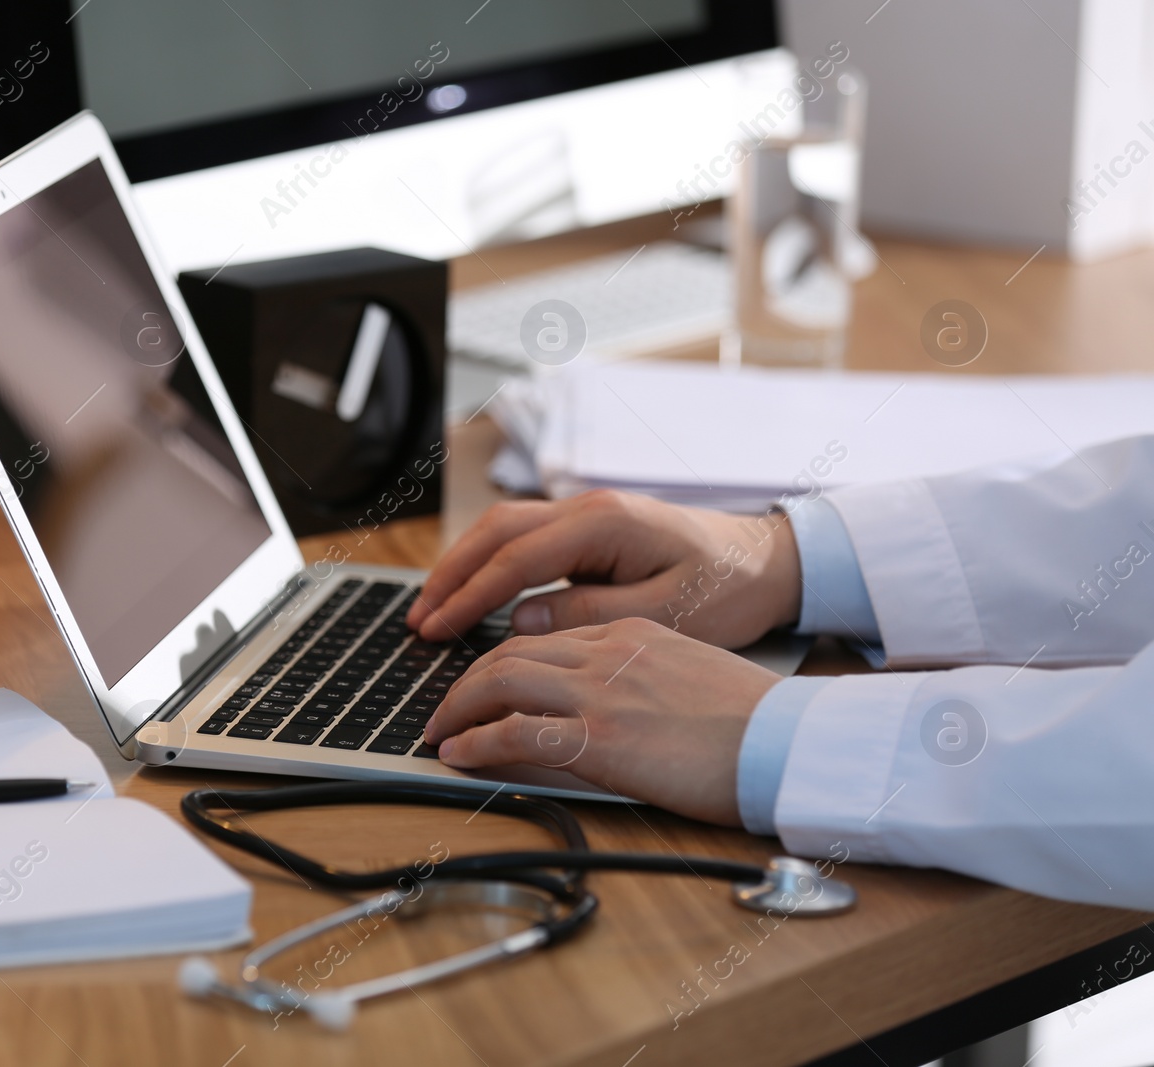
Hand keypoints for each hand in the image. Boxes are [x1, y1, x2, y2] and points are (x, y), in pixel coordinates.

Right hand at [406, 490, 800, 649]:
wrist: (771, 560)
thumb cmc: (729, 589)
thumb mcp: (667, 614)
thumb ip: (592, 615)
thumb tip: (524, 621)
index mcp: (606, 524)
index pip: (517, 558)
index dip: (471, 595)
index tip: (436, 628)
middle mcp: (588, 509)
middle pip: (496, 531)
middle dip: (451, 575)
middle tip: (418, 620)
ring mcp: (587, 516)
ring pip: (503, 529)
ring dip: (464, 566)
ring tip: (433, 610)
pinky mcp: (589, 532)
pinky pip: (523, 540)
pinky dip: (489, 564)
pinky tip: (474, 595)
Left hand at [422, 618, 780, 825]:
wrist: (791, 742)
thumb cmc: (753, 721)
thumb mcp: (687, 673)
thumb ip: (637, 675)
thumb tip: (603, 703)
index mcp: (630, 633)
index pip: (542, 636)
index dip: (498, 661)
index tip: (479, 684)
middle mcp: (608, 653)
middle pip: (509, 653)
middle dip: (465, 683)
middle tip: (443, 710)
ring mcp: (601, 693)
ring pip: (501, 682)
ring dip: (458, 709)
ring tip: (439, 732)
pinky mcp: (600, 739)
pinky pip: (516, 734)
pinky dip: (476, 742)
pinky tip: (459, 755)